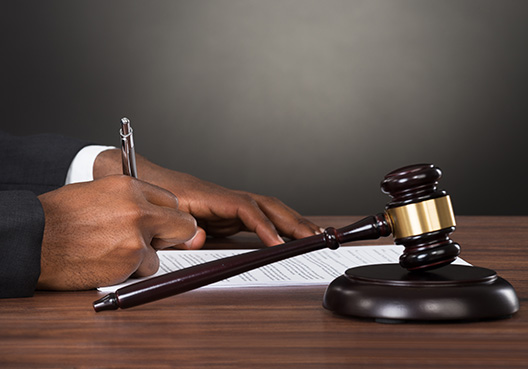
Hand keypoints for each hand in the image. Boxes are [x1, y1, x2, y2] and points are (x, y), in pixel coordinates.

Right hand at [37, 175, 200, 289]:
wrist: (34, 239)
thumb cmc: (59, 217)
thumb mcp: (98, 193)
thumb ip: (131, 201)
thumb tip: (154, 213)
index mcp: (130, 187)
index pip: (171, 201)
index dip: (165, 215)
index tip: (158, 223)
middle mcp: (139, 209)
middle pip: (184, 224)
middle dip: (173, 236)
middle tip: (155, 241)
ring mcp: (137, 236)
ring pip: (161, 253)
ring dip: (144, 258)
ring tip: (113, 252)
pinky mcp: (131, 260)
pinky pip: (144, 271)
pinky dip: (130, 272)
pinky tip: (106, 262)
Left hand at [94, 150, 322, 247]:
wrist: (135, 174)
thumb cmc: (147, 190)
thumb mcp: (158, 212)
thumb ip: (178, 227)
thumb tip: (201, 238)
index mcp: (210, 196)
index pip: (246, 208)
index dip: (263, 225)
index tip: (278, 243)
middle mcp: (224, 198)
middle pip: (267, 204)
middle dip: (292, 220)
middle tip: (315, 237)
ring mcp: (226, 205)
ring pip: (266, 209)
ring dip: (290, 222)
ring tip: (311, 237)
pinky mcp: (224, 214)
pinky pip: (256, 219)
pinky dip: (274, 228)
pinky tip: (285, 239)